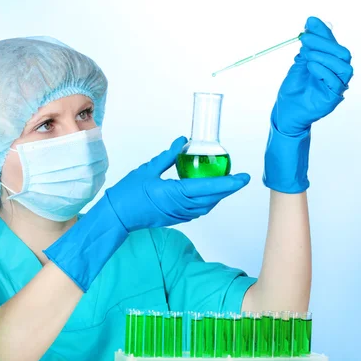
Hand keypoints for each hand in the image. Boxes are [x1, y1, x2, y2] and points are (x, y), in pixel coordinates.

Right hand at [105, 136, 249, 231]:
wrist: (117, 216)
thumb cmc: (128, 193)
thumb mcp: (149, 169)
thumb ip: (169, 156)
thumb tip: (183, 141)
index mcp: (175, 193)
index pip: (208, 187)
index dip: (228, 183)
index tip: (243, 177)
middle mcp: (181, 207)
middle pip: (212, 198)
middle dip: (229, 189)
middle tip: (241, 178)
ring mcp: (179, 215)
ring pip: (207, 206)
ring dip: (218, 196)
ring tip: (227, 184)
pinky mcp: (175, 219)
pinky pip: (198, 211)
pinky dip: (207, 202)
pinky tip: (208, 193)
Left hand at [271, 16, 353, 135]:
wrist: (286, 110)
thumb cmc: (294, 88)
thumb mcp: (300, 62)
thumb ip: (308, 45)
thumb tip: (311, 22)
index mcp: (330, 63)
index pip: (333, 44)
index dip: (323, 32)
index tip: (309, 22)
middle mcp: (337, 73)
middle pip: (343, 53)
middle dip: (324, 43)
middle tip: (305, 40)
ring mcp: (337, 86)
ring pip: (344, 66)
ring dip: (324, 57)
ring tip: (307, 56)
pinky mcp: (334, 98)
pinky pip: (336, 82)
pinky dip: (323, 71)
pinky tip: (311, 67)